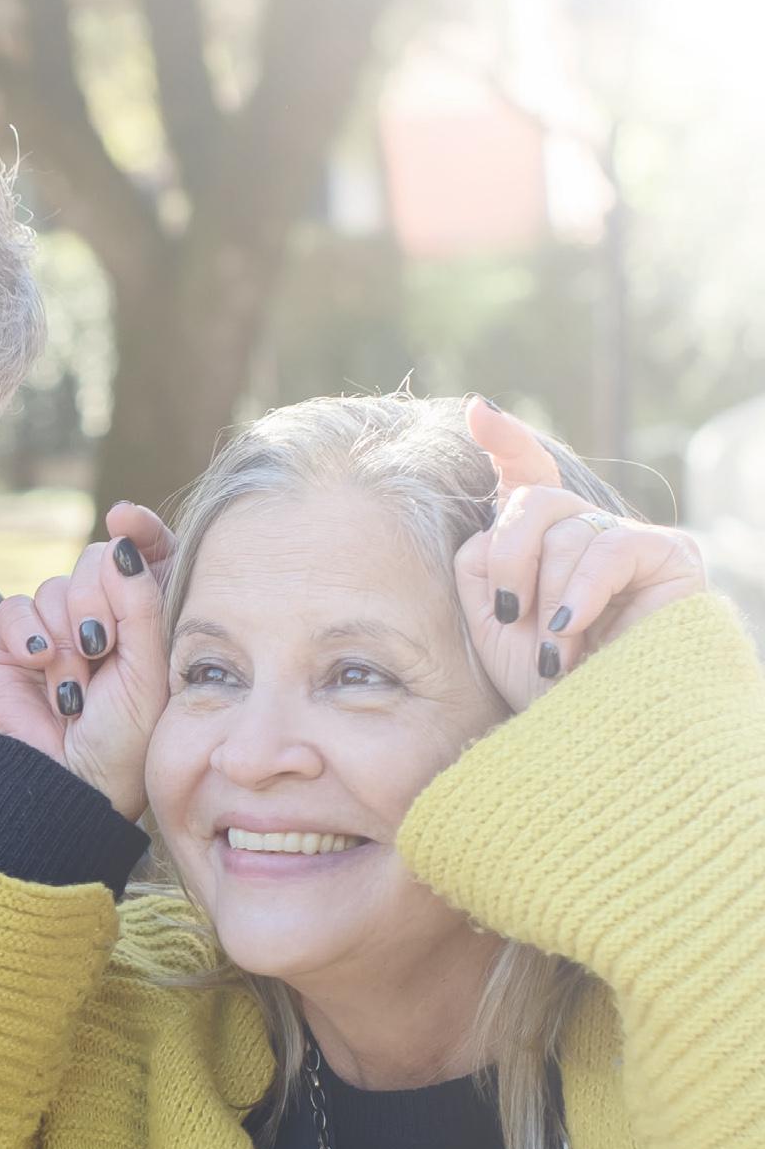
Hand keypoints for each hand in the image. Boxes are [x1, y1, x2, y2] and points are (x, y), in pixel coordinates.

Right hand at [0, 503, 171, 820]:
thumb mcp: (149, 669)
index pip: (147, 555)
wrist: (66, 782)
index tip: (127, 519)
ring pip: (55, 587)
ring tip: (73, 685)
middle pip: (94, 562)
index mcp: (147, 622)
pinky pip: (15, 609)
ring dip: (64, 636)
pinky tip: (41, 666)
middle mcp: (103, 620)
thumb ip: (141, 601)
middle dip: (98, 601)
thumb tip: (122, 540)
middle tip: (101, 647)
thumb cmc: (122, 740)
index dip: (139, 532)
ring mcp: (56, 630)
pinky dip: (28, 634)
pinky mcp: (13, 645)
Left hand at [454, 398, 706, 715]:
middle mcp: (589, 536)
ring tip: (556, 651)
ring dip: (547, 595)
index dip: (508, 442)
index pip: (529, 477)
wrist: (593, 736)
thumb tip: (498, 509)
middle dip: (508, 555)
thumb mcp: (489, 619)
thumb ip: (482, 558)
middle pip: (534, 499)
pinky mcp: (671, 556)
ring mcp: (632, 543)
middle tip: (509, 613)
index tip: (477, 412)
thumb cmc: (542, 689)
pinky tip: (573, 629)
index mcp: (544, 547)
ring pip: (565, 529)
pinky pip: (609, 547)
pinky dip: (582, 590)